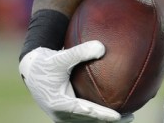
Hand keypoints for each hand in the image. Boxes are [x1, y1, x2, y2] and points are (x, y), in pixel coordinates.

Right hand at [19, 41, 133, 121]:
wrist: (31, 70)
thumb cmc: (46, 62)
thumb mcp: (61, 57)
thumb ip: (80, 52)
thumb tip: (102, 47)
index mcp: (59, 103)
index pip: (86, 112)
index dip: (102, 115)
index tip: (118, 116)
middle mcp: (61, 113)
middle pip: (89, 121)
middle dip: (109, 121)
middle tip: (131, 116)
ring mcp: (63, 115)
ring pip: (88, 121)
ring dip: (105, 120)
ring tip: (128, 115)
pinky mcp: (66, 112)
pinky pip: (85, 116)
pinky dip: (99, 114)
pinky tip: (115, 108)